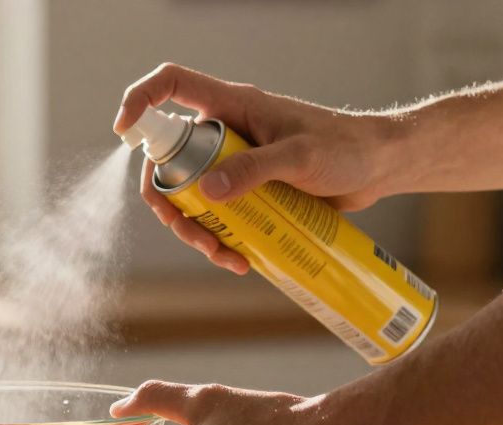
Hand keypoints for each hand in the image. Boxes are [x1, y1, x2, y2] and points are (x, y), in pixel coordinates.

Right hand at [116, 63, 404, 272]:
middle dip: (169, 203)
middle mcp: (224, 131)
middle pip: (168, 161)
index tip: (124, 132)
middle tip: (190, 233)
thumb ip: (255, 169)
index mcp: (231, 106)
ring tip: (224, 257)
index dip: (140, 101)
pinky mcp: (246, 190)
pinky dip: (220, 240)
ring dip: (195, 231)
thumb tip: (206, 192)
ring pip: (189, 197)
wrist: (378, 167)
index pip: (171, 86)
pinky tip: (240, 260)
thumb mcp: (301, 158)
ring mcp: (233, 162)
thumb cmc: (346, 148)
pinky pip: (216, 216)